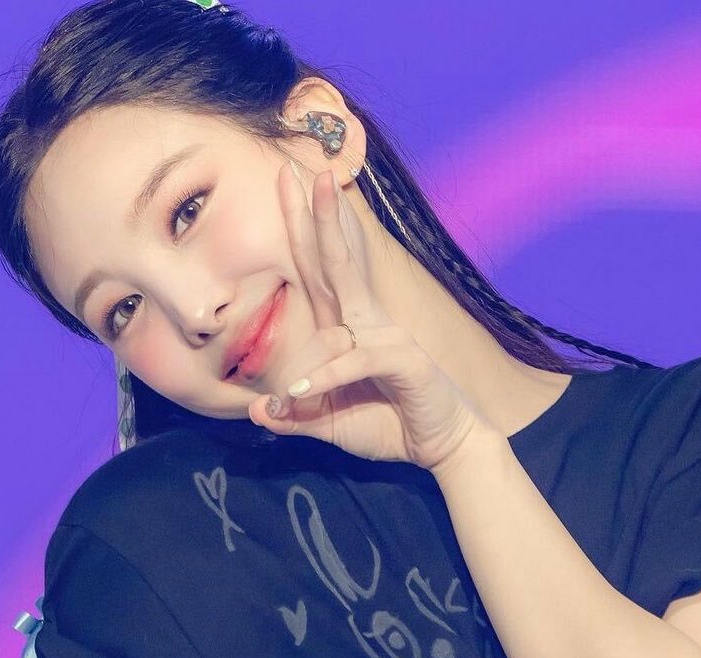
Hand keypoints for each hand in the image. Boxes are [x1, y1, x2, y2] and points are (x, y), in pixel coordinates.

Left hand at [246, 162, 492, 471]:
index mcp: (346, 327)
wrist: (443, 448)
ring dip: (330, 234)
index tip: (283, 184)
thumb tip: (256, 411)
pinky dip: (327, 376)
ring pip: (348, 283)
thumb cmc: (390, 426)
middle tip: (290, 166)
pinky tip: (299, 390)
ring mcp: (387, 335)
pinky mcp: (403, 361)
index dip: (299, 229)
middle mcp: (365, 321)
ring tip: (318, 191)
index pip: (316, 271)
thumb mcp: (329, 425)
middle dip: (311, 210)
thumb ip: (294, 417)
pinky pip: (355, 361)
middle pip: (331, 258)